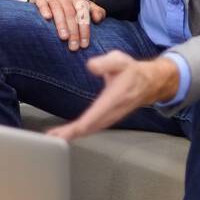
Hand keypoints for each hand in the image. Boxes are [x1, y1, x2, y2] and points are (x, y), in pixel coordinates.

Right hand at [30, 0, 104, 50]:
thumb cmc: (71, 4)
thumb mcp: (85, 6)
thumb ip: (96, 12)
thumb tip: (98, 20)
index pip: (83, 14)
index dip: (84, 30)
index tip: (84, 44)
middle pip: (71, 14)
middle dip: (73, 31)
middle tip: (74, 46)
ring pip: (58, 9)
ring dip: (61, 24)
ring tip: (64, 38)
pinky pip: (42, 3)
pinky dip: (44, 9)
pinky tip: (47, 18)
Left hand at [47, 52, 176, 141]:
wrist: (149, 83)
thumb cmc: (131, 71)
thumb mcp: (120, 60)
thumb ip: (106, 62)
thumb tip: (91, 66)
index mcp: (114, 98)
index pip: (95, 116)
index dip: (79, 126)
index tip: (65, 133)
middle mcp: (112, 111)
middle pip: (90, 127)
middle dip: (70, 134)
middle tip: (50, 138)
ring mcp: (111, 117)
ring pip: (91, 129)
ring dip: (73, 135)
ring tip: (54, 138)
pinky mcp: (109, 118)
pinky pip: (93, 127)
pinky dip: (80, 132)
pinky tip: (69, 133)